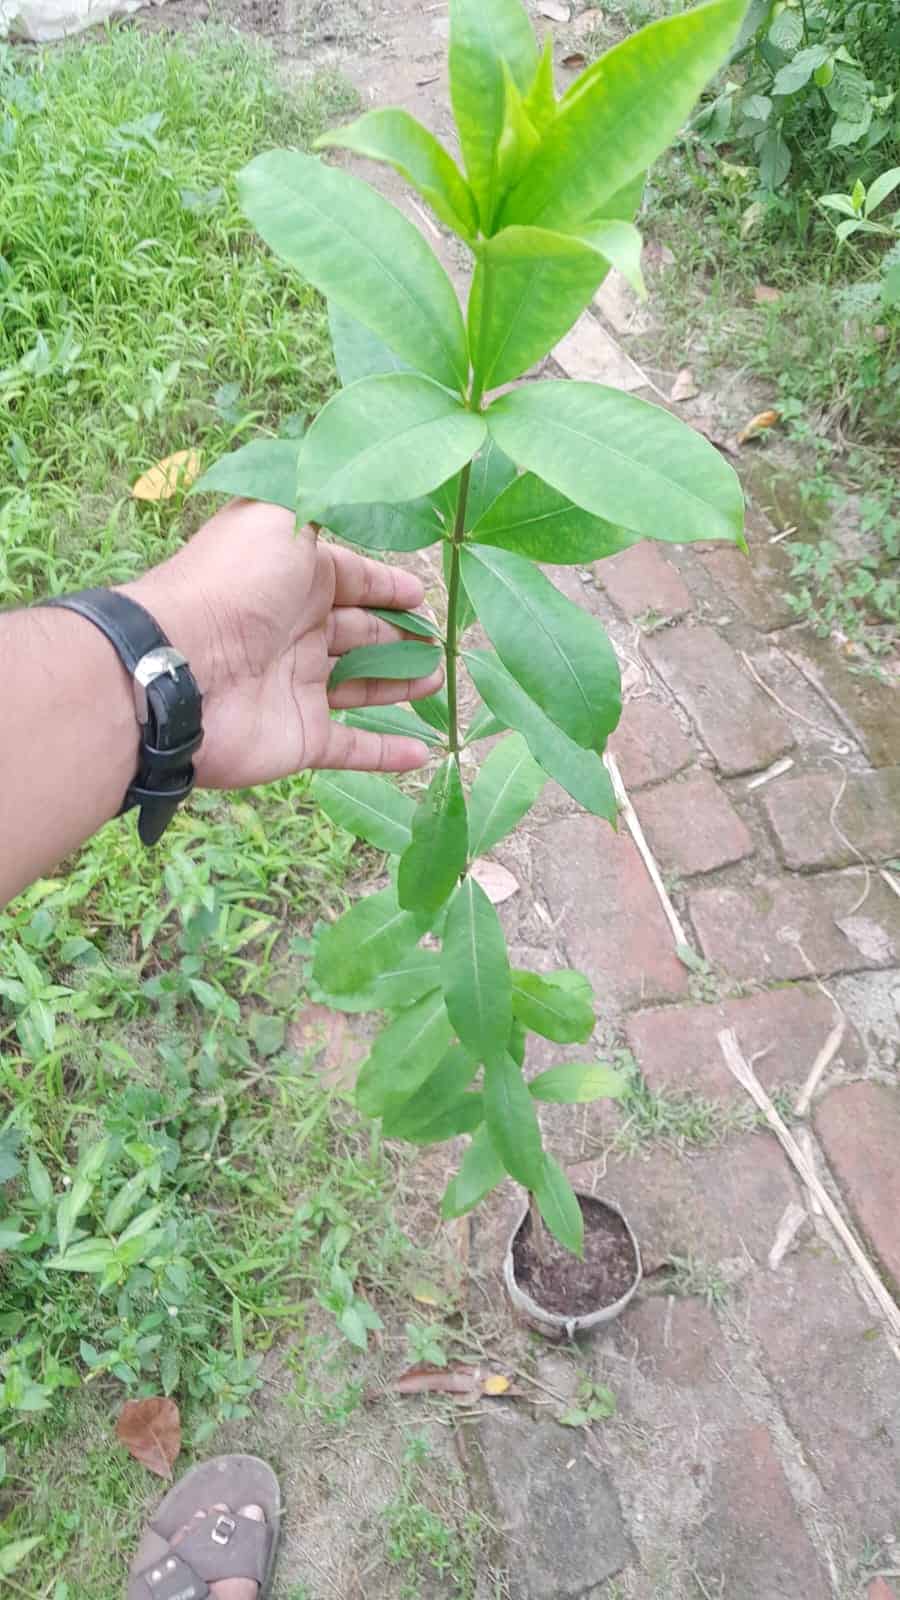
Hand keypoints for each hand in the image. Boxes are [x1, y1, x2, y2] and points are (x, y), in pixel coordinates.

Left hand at [124, 499, 441, 787]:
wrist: (181, 666)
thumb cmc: (234, 584)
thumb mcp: (282, 520)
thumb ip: (322, 511)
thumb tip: (352, 495)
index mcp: (292, 580)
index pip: (351, 581)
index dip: (388, 587)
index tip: (423, 596)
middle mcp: (295, 631)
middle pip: (360, 633)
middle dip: (400, 636)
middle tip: (440, 642)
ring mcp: (297, 687)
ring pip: (361, 687)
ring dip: (400, 685)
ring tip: (438, 681)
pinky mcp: (301, 738)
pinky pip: (352, 748)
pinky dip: (387, 752)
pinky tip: (424, 751)